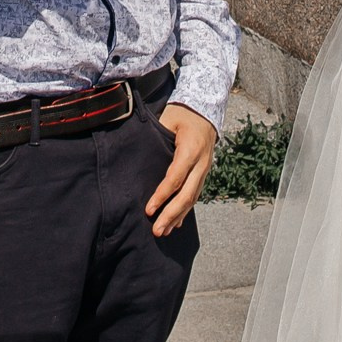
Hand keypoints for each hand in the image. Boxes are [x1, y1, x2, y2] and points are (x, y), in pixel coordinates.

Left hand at [144, 103, 217, 237]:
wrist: (205, 110)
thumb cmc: (182, 114)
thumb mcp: (167, 119)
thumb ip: (156, 137)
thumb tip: (136, 155)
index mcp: (191, 149)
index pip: (176, 178)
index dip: (162, 195)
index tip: (149, 209)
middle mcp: (201, 163)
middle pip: (187, 194)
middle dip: (171, 214)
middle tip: (157, 230)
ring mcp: (205, 170)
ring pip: (193, 198)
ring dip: (178, 216)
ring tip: (164, 231)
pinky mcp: (203, 173)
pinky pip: (195, 194)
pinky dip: (185, 210)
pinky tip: (176, 222)